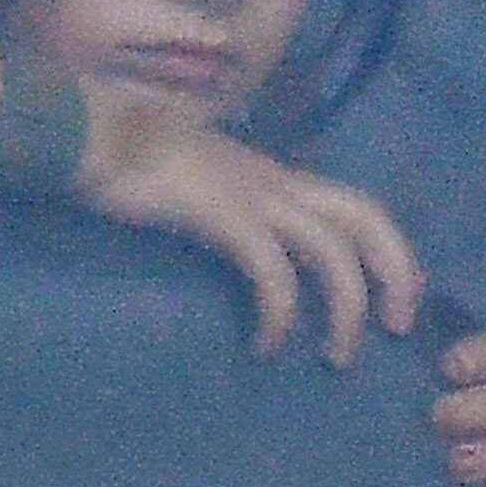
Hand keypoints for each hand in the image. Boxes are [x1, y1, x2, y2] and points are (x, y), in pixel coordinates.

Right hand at [78, 94, 423, 364]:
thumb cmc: (130, 158)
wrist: (85, 130)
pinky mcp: (222, 215)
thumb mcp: (200, 184)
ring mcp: (251, 195)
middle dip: (396, 272)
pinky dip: (280, 314)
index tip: (400, 296)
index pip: (356, 205)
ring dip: (345, 308)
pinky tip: (265, 346)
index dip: (390, 249)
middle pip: (365, 217)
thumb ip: (230, 208)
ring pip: (331, 249)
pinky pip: (272, 272)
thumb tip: (242, 248)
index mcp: (274, 176)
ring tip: (336, 356)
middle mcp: (275, 182)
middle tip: (399, 328)